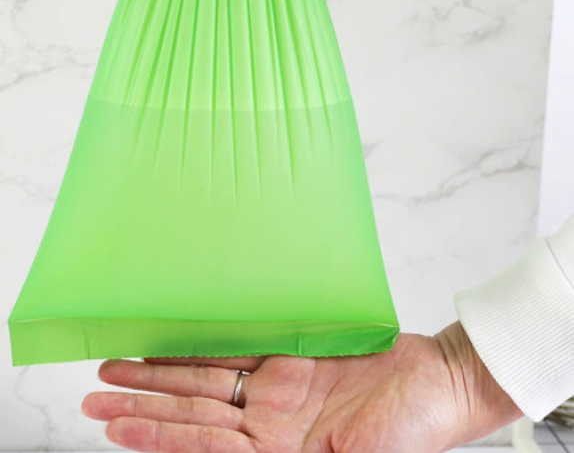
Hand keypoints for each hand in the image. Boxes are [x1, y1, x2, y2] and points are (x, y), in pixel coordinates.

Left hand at [82, 322, 520, 452]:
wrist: (437, 384)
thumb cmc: (411, 433)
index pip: (200, 444)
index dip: (155, 432)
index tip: (112, 424)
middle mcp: (270, 420)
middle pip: (194, 409)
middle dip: (143, 401)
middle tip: (95, 393)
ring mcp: (279, 386)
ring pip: (209, 377)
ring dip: (164, 373)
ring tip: (118, 368)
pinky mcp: (294, 355)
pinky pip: (242, 348)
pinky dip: (207, 346)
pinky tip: (176, 342)